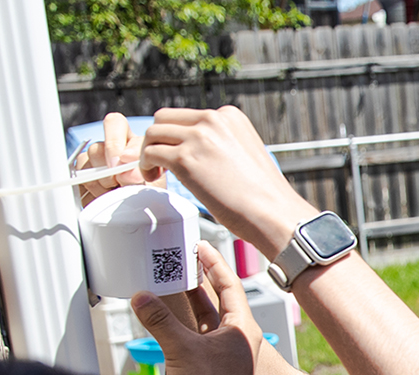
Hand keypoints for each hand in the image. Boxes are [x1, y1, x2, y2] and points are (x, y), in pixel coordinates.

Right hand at [76, 112, 163, 206]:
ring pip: (85, 165)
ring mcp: (93, 163)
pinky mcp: (83, 180)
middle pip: (96, 148)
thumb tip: (125, 171)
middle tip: (121, 185)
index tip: (124, 162)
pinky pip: (78, 181)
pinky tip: (105, 199)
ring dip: (101, 185)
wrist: (144, 214)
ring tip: (116, 194)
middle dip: (109, 171)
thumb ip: (140, 172)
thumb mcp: (154, 181)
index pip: (114, 124)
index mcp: (128, 140)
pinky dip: (92, 193)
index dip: (115, 143)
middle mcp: (108, 148)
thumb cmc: (152, 194)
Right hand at [130, 242, 263, 374]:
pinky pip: (193, 342)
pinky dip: (179, 329)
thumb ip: (159, 321)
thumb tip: (140, 297)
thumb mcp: (182, 349)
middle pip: (215, 302)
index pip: (229, 285)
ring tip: (167, 285)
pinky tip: (163, 324)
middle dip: (196, 281)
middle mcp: (234, 341)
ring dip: (186, 305)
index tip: (200, 246)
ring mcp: (222, 357)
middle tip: (179, 261)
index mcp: (240, 328)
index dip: (213, 263)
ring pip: (202, 322)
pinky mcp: (209, 373)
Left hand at [140, 107, 314, 256]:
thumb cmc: (263, 198)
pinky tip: (152, 178)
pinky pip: (150, 153)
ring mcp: (198, 137)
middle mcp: (213, 119)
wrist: (273, 213)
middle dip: (159, 139)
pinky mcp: (186, 159)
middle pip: (166, 118)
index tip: (177, 156)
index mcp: (230, 116)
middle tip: (160, 163)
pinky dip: (145, 165)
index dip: (178, 136)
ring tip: (154, 172)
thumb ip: (223, 147)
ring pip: (154, 133)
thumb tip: (203, 157)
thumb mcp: (245, 157)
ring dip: (148, 152)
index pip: (189, 116)